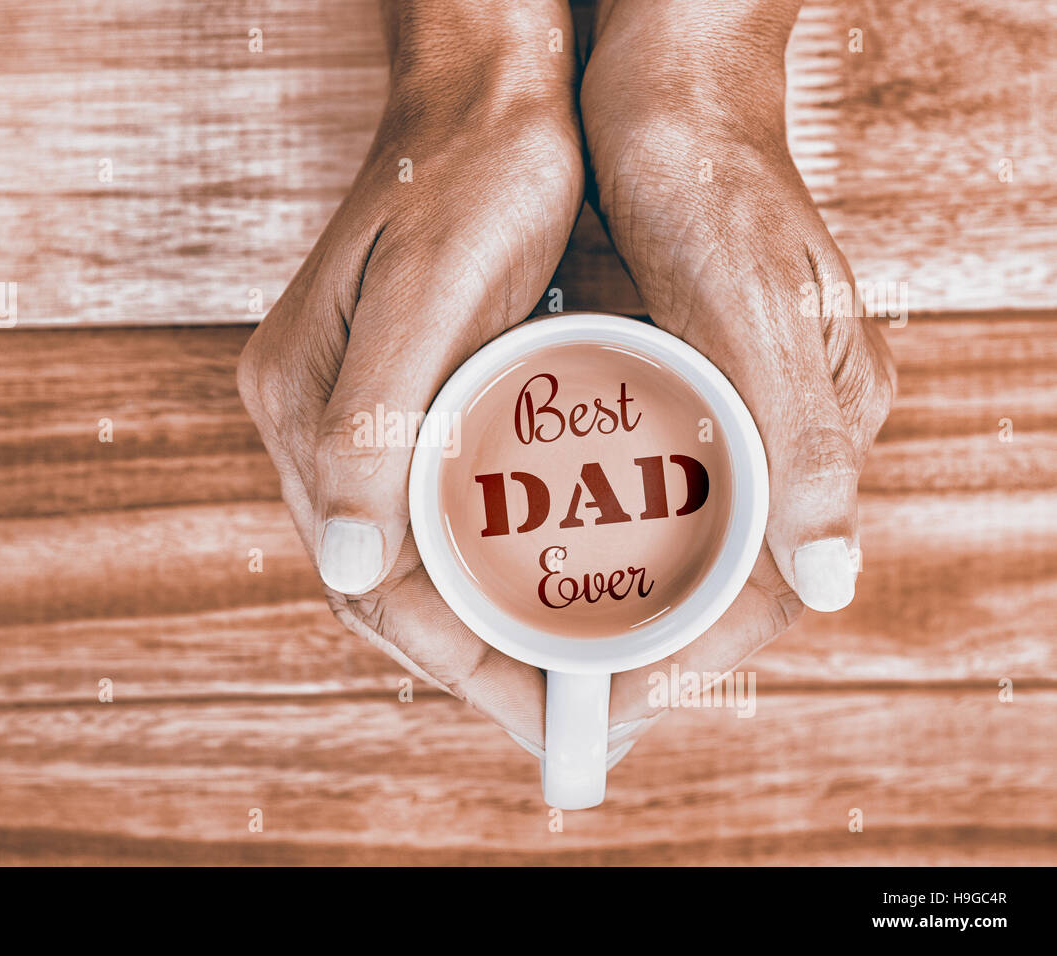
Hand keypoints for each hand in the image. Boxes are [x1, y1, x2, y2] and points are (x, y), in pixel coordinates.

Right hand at [237, 0, 582, 747]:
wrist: (484, 93)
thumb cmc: (466, 174)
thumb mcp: (426, 291)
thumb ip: (374, 427)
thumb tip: (353, 563)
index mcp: (305, 411)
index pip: (370, 579)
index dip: (456, 658)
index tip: (544, 713)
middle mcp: (316, 429)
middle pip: (387, 589)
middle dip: (476, 663)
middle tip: (571, 716)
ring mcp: (352, 420)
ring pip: (413, 564)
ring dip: (484, 627)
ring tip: (569, 674)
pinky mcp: (396, 404)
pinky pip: (434, 518)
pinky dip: (488, 571)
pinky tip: (545, 590)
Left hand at [580, 0, 896, 747]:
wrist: (663, 89)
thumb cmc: (713, 182)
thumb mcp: (752, 307)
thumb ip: (797, 443)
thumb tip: (830, 586)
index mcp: (826, 424)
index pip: (766, 584)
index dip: (689, 655)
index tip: (608, 702)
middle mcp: (783, 434)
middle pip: (714, 580)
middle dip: (638, 643)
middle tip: (553, 688)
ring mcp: (727, 413)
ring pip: (670, 547)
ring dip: (607, 597)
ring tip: (526, 638)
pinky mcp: (674, 388)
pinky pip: (636, 490)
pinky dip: (585, 531)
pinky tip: (522, 548)